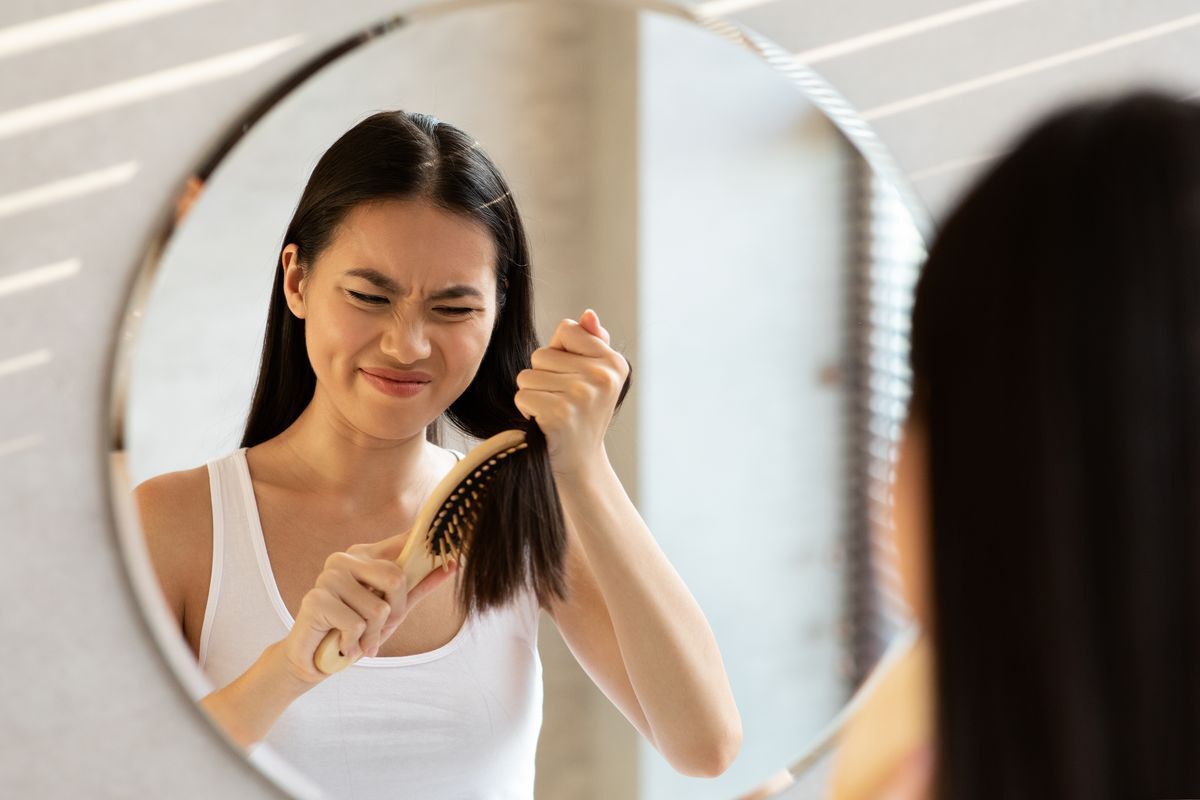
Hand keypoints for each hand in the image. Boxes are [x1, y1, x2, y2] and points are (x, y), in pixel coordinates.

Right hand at [275, 530, 457, 684]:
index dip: (424, 547)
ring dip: (371, 636)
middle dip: (393, 614)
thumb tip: (454, 564)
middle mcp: (344, 559)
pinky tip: (340, 644)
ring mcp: (328, 576)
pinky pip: (357, 625)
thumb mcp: (393, 610)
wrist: (315, 661)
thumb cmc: (355, 631)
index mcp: (363, 554)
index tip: (452, 551)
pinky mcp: (315, 599)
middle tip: (376, 629)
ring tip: (355, 639)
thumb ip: (419, 586)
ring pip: (378, 609)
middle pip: (396, 579)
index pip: (402, 543)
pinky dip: (353, 644)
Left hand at [514, 308, 629, 478]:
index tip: (572, 378)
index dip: (560, 353)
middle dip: (543, 377)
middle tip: (561, 401)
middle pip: (542, 354)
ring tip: (553, 412)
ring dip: (533, 394)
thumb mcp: (595, 376)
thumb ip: (592, 342)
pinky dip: (527, 411)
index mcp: (614, 362)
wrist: (580, 462)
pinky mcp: (560, 414)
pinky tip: (545, 423)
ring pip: (528, 376)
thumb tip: (588, 315)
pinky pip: (523, 396)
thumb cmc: (582, 413)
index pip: (567, 329)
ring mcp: (582, 395)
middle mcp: (602, 377)